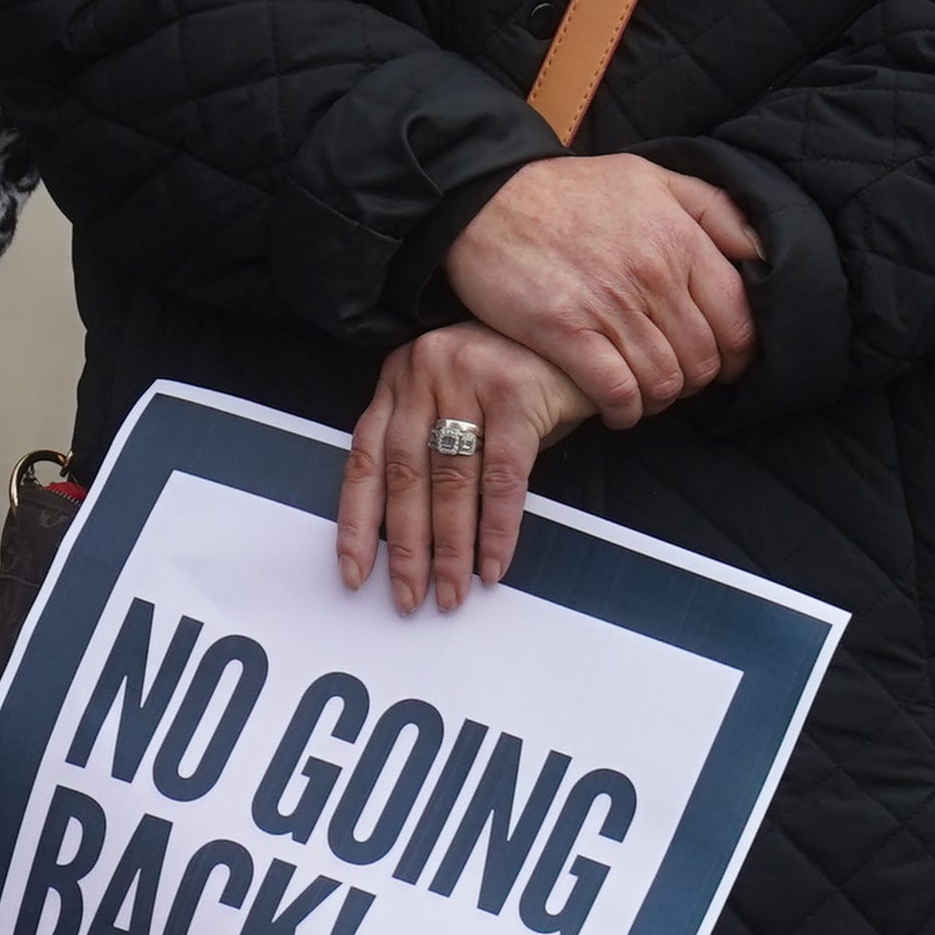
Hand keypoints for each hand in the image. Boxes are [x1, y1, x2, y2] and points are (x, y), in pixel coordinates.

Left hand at [337, 323, 595, 614]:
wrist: (582, 336)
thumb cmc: (516, 379)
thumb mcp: (458, 407)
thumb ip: (430, 455)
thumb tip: (413, 539)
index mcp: (397, 381)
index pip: (364, 461)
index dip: (357, 522)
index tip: (353, 571)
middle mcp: (422, 375)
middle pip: (404, 478)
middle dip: (405, 548)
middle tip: (407, 597)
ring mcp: (466, 379)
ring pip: (450, 483)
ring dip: (450, 549)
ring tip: (450, 592)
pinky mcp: (515, 393)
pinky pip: (501, 478)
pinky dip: (497, 529)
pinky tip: (495, 565)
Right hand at [444, 154, 760, 428]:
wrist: (486, 196)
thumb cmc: (571, 188)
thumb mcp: (654, 176)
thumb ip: (716, 210)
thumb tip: (762, 252)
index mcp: (681, 240)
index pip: (738, 319)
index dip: (739, 353)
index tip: (724, 363)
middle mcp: (652, 276)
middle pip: (702, 357)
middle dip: (697, 380)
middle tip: (679, 381)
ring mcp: (607, 306)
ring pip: (662, 378)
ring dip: (660, 400)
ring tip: (647, 396)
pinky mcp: (562, 330)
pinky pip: (614, 388)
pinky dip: (624, 410)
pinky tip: (618, 410)